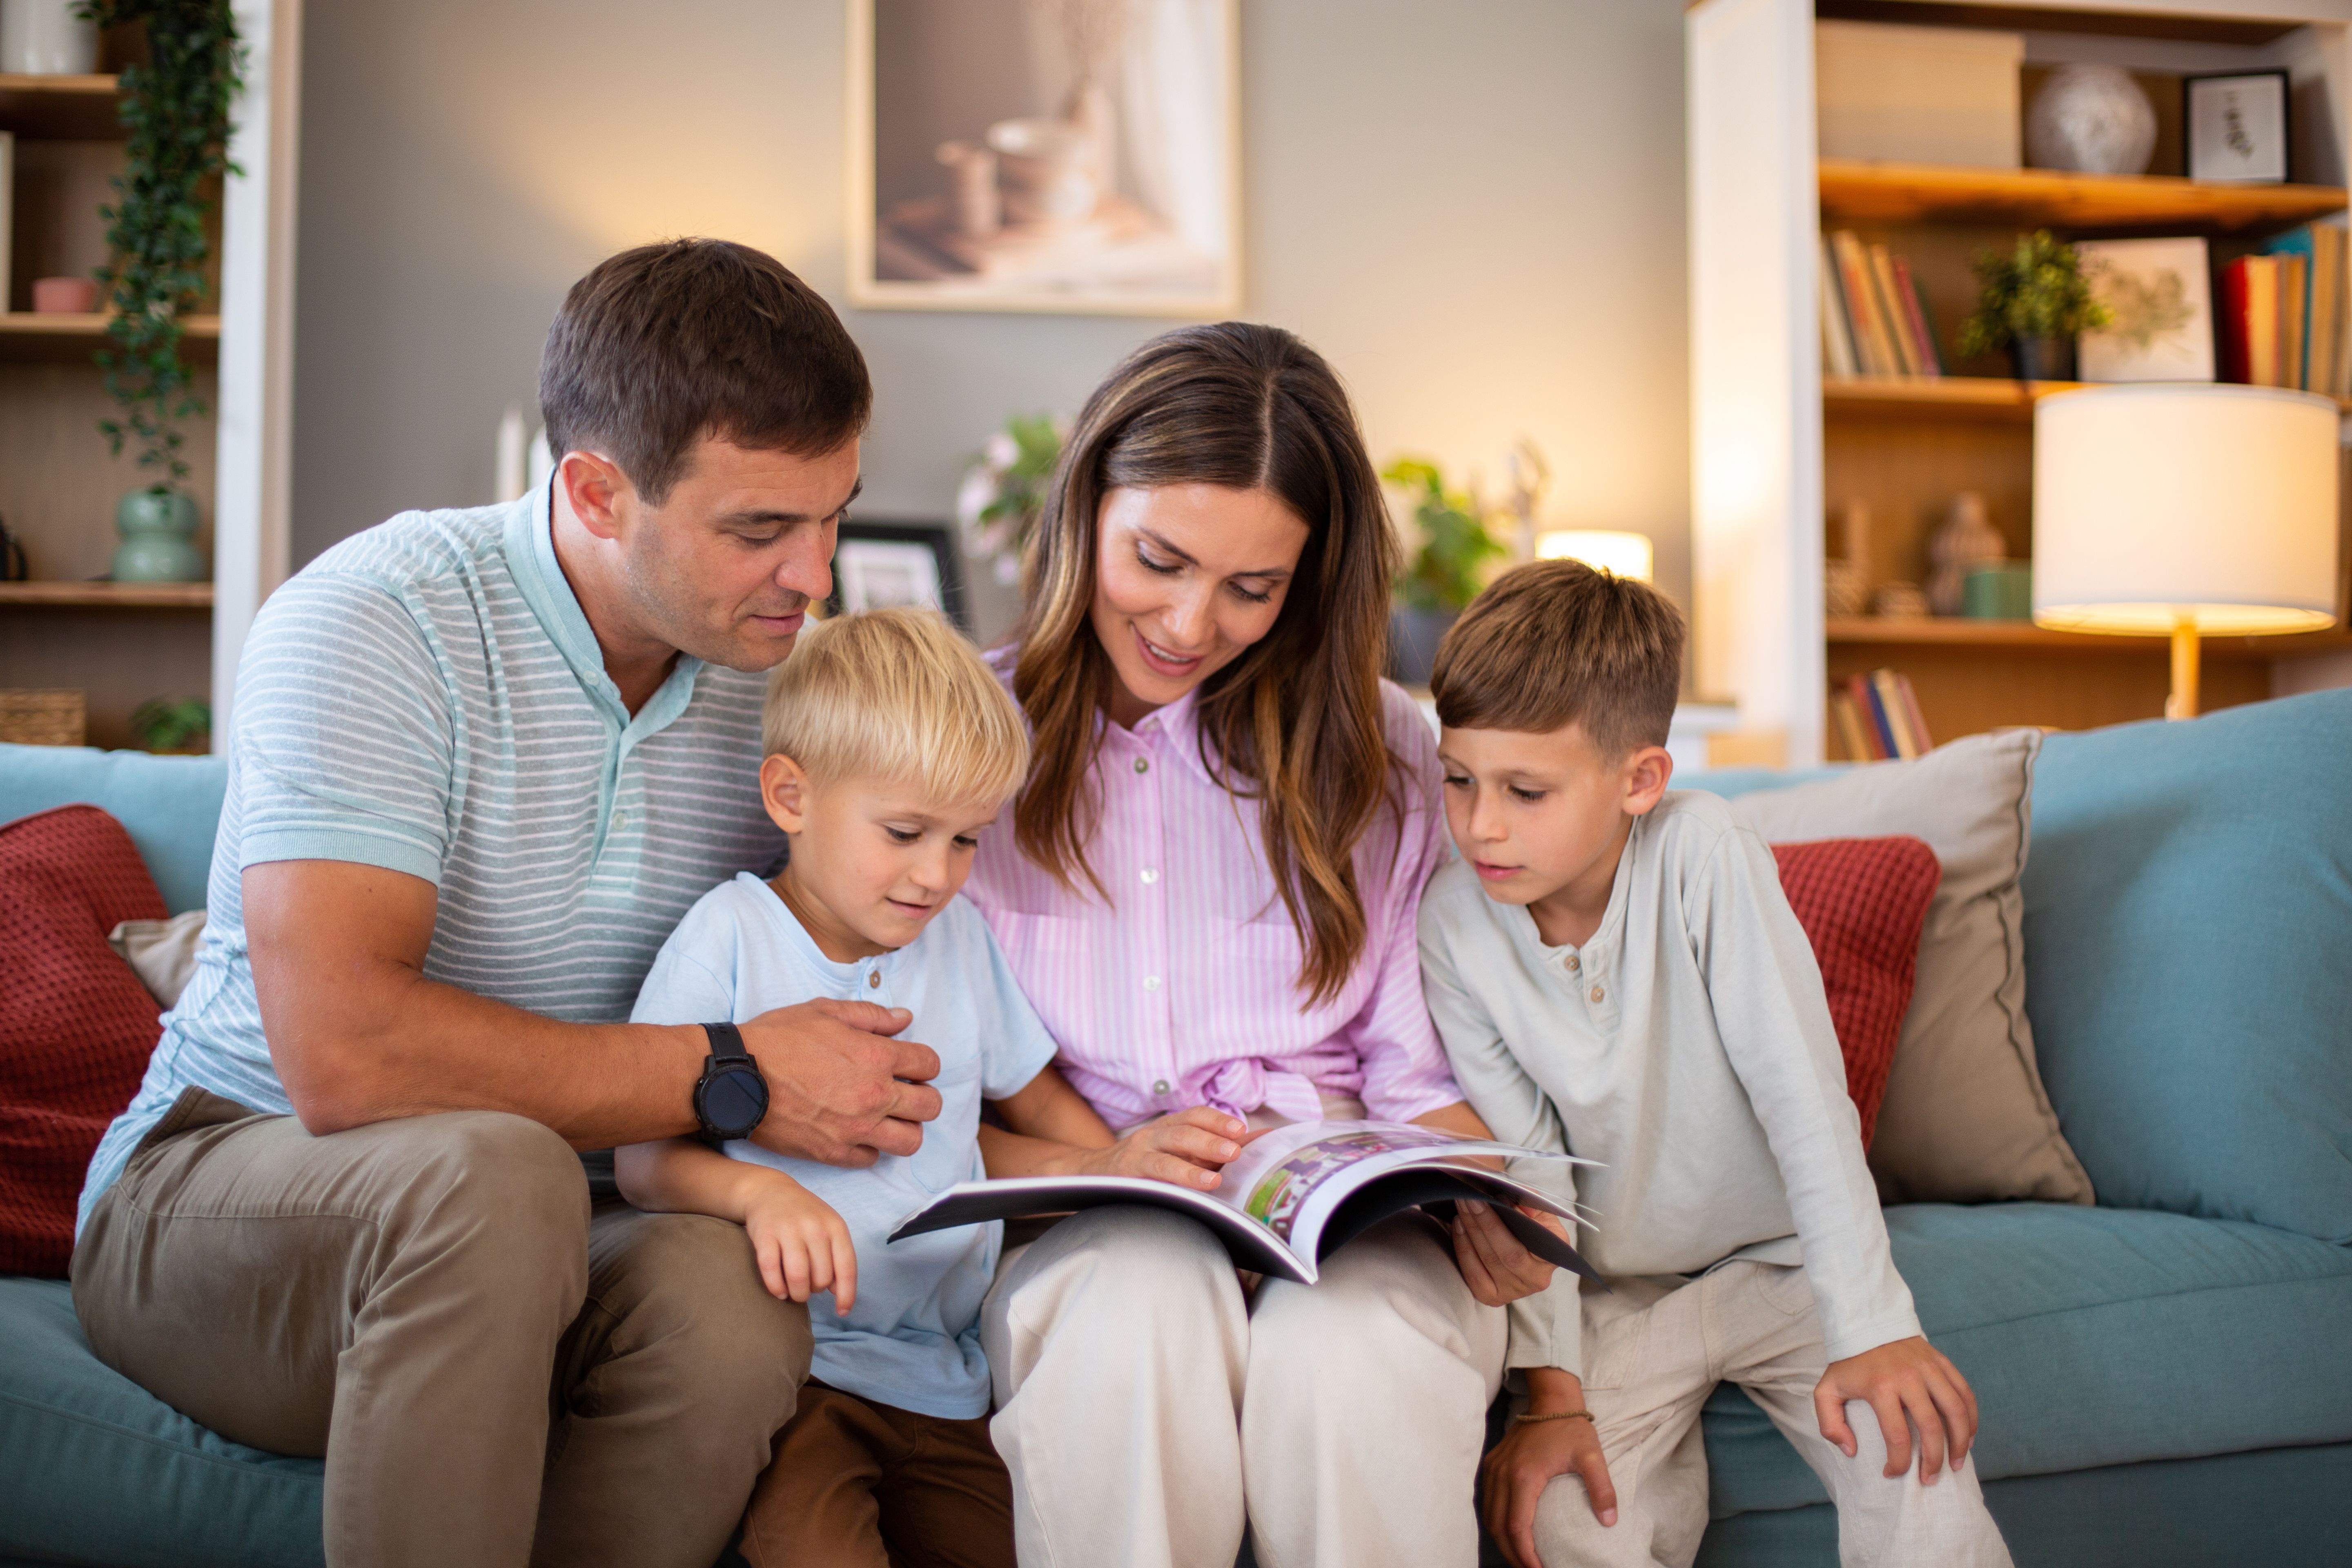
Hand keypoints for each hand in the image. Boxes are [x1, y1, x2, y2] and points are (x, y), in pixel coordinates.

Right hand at [740, 998, 942, 1166]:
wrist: (735, 1078)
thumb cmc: (776, 1039)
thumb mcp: (824, 1011)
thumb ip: (870, 1016)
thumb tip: (904, 1019)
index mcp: (876, 1057)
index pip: (930, 1064)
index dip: (924, 1063)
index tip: (911, 1065)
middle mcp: (874, 1096)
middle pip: (930, 1106)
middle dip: (924, 1097)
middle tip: (905, 1092)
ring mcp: (856, 1128)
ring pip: (910, 1141)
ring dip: (905, 1128)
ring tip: (888, 1118)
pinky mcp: (833, 1153)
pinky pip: (871, 1159)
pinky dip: (870, 1148)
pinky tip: (857, 1133)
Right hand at [740, 1172, 858, 1310]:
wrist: (770, 1191)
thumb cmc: (805, 1216)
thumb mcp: (829, 1228)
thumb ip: (838, 1256)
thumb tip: (839, 1291)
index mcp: (835, 1226)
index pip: (846, 1268)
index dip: (846, 1294)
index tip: (842, 1311)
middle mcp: (815, 1227)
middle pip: (820, 1278)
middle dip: (814, 1291)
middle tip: (807, 1286)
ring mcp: (789, 1230)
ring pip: (798, 1277)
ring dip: (796, 1294)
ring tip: (794, 1292)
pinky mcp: (764, 1234)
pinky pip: (770, 1270)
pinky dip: (775, 1287)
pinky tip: (779, 1290)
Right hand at [1071, 1107, 1259, 1190]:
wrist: (1093, 1174)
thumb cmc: (1150, 1164)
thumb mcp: (1180, 1150)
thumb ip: (1216, 1148)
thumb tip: (1263, 1141)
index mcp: (1168, 1126)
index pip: (1193, 1115)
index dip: (1216, 1120)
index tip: (1240, 1129)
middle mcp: (1151, 1138)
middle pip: (1180, 1133)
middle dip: (1208, 1141)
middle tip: (1235, 1151)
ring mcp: (1135, 1159)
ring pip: (1162, 1161)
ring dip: (1188, 1171)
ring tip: (1213, 1180)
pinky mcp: (1124, 1182)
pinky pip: (1144, 1186)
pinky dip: (1164, 1191)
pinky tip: (1180, 1199)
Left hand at [1449, 1200, 1562, 1306]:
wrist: (1522, 1251)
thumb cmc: (1532, 1227)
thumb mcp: (1540, 1212)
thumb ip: (1531, 1203)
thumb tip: (1515, 1202)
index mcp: (1554, 1257)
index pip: (1537, 1241)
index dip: (1518, 1221)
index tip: (1496, 1199)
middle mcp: (1537, 1279)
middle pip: (1509, 1253)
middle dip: (1486, 1223)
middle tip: (1470, 1199)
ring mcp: (1514, 1292)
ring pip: (1489, 1261)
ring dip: (1471, 1231)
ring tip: (1461, 1208)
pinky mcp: (1492, 1298)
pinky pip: (1474, 1275)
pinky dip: (1464, 1249)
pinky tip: (1458, 1228)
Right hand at [1482, 1371, 1613, 1567]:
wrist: (1550, 1398)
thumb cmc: (1570, 1428)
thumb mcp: (1592, 1457)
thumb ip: (1602, 1489)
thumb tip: (1609, 1521)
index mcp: (1524, 1475)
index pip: (1517, 1526)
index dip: (1525, 1554)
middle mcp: (1503, 1474)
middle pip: (1498, 1526)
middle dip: (1512, 1554)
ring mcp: (1494, 1469)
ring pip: (1489, 1516)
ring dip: (1502, 1540)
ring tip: (1520, 1557)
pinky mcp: (1492, 1464)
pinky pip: (1487, 1501)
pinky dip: (1495, 1522)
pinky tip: (1509, 1532)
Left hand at [1814, 1335, 1979, 1483]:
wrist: (1867, 1322)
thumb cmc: (1848, 1362)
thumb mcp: (1827, 1390)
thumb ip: (1830, 1423)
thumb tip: (1851, 1451)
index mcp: (1880, 1387)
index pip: (1896, 1436)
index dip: (1898, 1462)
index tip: (1892, 1474)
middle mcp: (1908, 1378)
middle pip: (1932, 1428)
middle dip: (1934, 1460)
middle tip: (1930, 1479)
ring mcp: (1929, 1369)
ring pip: (1956, 1411)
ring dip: (1961, 1442)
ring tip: (1956, 1464)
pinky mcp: (1942, 1362)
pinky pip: (1965, 1393)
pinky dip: (1971, 1417)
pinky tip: (1969, 1436)